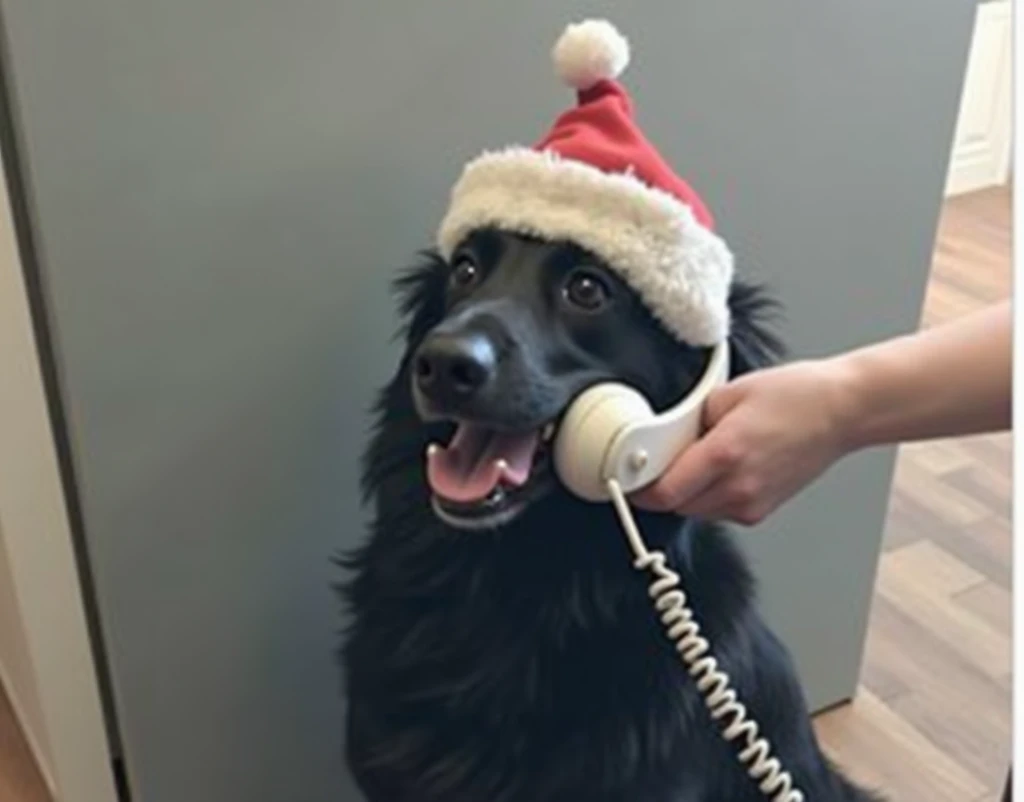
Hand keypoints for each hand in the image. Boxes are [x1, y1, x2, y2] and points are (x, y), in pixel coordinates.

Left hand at [631, 359, 855, 524]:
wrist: (843, 411)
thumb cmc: (797, 396)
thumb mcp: (729, 394)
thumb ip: (691, 420)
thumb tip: (668, 439)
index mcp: (725, 455)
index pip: (665, 493)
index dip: (639, 491)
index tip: (625, 482)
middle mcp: (739, 487)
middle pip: (676, 506)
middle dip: (661, 488)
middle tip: (659, 462)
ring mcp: (752, 503)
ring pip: (696, 511)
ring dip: (685, 493)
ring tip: (700, 459)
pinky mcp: (762, 510)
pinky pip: (719, 510)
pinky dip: (709, 495)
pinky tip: (721, 469)